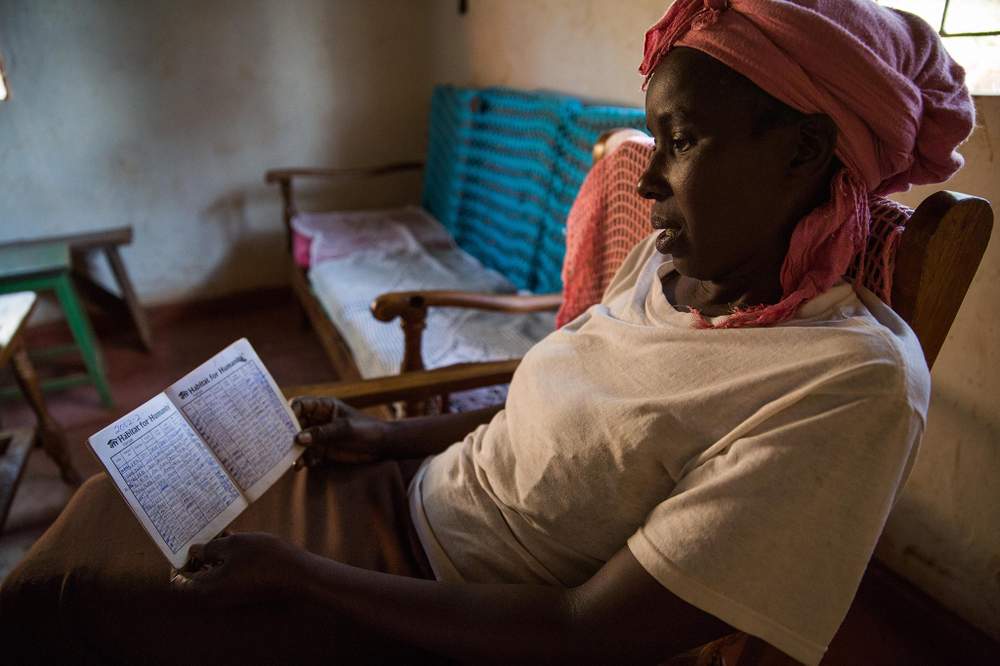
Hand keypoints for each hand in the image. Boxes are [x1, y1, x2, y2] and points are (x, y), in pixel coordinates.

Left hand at [171, 532, 305, 605]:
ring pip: (213, 572)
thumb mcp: (235, 544)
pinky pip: (226, 573)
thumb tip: (194, 550)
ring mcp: (230, 594)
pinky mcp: (243, 589)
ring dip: (215, 554)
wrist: (298, 575)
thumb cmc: (265, 558)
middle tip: (204, 532)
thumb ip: (210, 547)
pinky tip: (235, 540)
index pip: (179, 578)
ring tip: (222, 531)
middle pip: (196, 575)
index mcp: (207, 587)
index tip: (186, 540)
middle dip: (199, 553)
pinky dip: (227, 559)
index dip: (181, 558)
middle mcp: (215, 595)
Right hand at [290, 396, 389, 466]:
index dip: (289, 412)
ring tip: (293, 460)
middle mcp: (318, 420)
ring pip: (300, 441)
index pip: (301, 404)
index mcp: (324, 406)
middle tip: (280, 445)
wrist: (382, 447)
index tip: (282, 425)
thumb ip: (322, 433)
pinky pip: (308, 454)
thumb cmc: (366, 430)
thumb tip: (298, 438)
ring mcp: (320, 435)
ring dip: (295, 450)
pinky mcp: (323, 450)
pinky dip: (304, 459)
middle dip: (287, 434)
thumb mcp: (345, 429)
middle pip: (295, 424)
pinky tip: (302, 465)